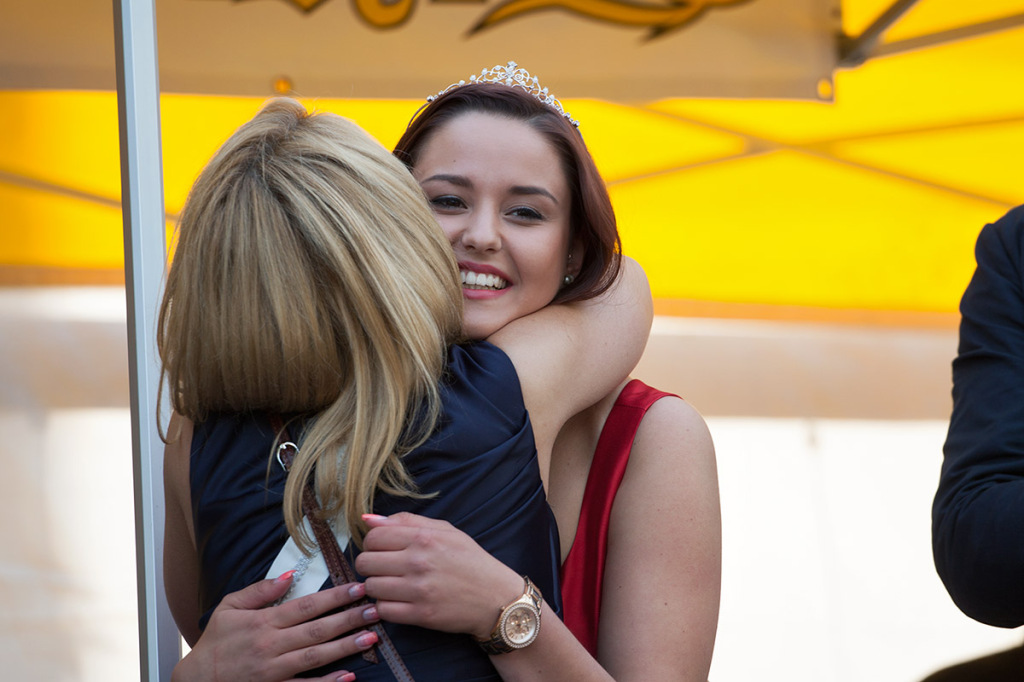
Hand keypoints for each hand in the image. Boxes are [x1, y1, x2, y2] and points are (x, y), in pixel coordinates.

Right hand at [171, 572, 379, 681]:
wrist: (197, 681)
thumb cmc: (215, 643)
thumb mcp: (229, 608)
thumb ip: (260, 591)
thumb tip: (289, 576)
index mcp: (264, 622)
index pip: (306, 606)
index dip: (334, 596)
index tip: (357, 587)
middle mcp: (272, 646)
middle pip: (317, 630)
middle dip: (349, 619)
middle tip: (375, 609)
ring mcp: (275, 671)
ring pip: (316, 657)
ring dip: (345, 647)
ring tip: (371, 637)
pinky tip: (349, 676)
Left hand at [354, 512, 523, 639]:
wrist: (496, 598)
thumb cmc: (471, 562)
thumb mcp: (445, 531)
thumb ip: (406, 521)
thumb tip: (367, 519)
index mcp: (424, 538)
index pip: (373, 537)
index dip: (372, 543)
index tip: (381, 550)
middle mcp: (419, 562)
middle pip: (365, 562)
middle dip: (369, 565)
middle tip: (384, 569)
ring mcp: (419, 590)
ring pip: (370, 587)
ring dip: (376, 587)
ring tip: (392, 586)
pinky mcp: (421, 614)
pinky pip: (383, 610)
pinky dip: (385, 607)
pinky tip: (397, 602)